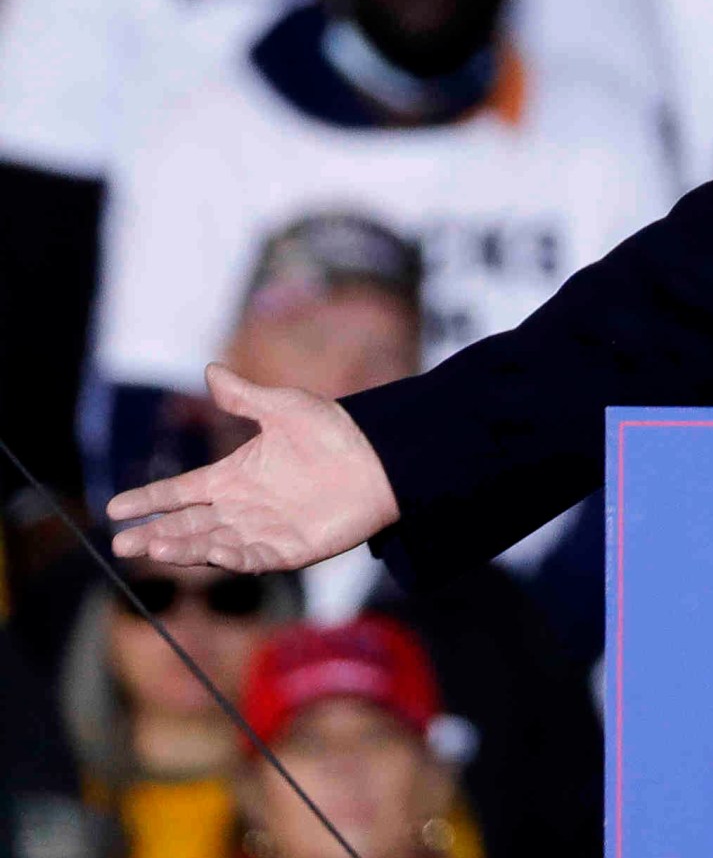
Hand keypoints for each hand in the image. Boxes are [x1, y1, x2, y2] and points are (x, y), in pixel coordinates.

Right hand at [105, 364, 398, 572]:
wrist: (382, 458)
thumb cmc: (335, 431)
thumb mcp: (284, 407)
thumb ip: (245, 397)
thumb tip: (211, 370)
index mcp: (234, 476)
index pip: (180, 492)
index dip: (149, 499)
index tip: (114, 507)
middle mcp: (243, 507)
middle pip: (188, 525)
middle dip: (154, 534)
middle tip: (120, 544)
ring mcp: (264, 530)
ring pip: (212, 545)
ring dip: (182, 549)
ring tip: (151, 550)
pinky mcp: (290, 549)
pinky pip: (253, 559)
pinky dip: (229, 559)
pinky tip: (208, 554)